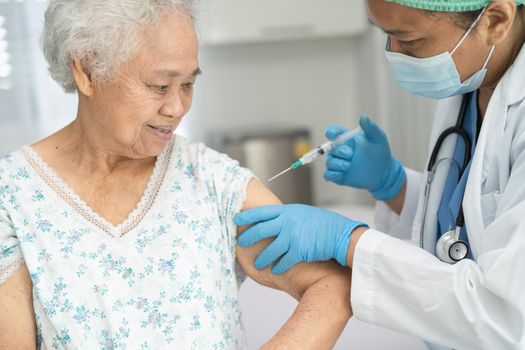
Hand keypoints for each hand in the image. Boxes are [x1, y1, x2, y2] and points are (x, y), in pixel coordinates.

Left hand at [235, 204, 367, 273]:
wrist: (340, 235)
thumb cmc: (323, 223)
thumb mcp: (303, 213)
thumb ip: (287, 216)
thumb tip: (274, 220)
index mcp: (287, 211)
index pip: (262, 212)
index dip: (247, 216)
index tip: (236, 219)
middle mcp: (288, 223)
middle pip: (260, 230)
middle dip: (248, 238)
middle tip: (239, 243)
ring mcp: (293, 237)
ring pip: (270, 250)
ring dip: (262, 258)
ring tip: (258, 263)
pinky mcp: (300, 251)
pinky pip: (283, 261)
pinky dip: (278, 267)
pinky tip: (275, 270)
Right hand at [324, 115, 405, 200]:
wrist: (384, 172)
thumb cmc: (380, 152)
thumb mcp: (378, 138)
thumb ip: (371, 128)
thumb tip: (363, 116)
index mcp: (347, 138)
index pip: (333, 132)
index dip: (330, 131)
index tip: (331, 134)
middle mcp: (340, 150)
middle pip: (330, 148)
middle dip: (339, 151)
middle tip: (350, 154)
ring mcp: (339, 163)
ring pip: (329, 162)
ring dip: (338, 164)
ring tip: (349, 166)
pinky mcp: (338, 175)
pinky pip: (328, 175)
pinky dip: (333, 174)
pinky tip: (342, 174)